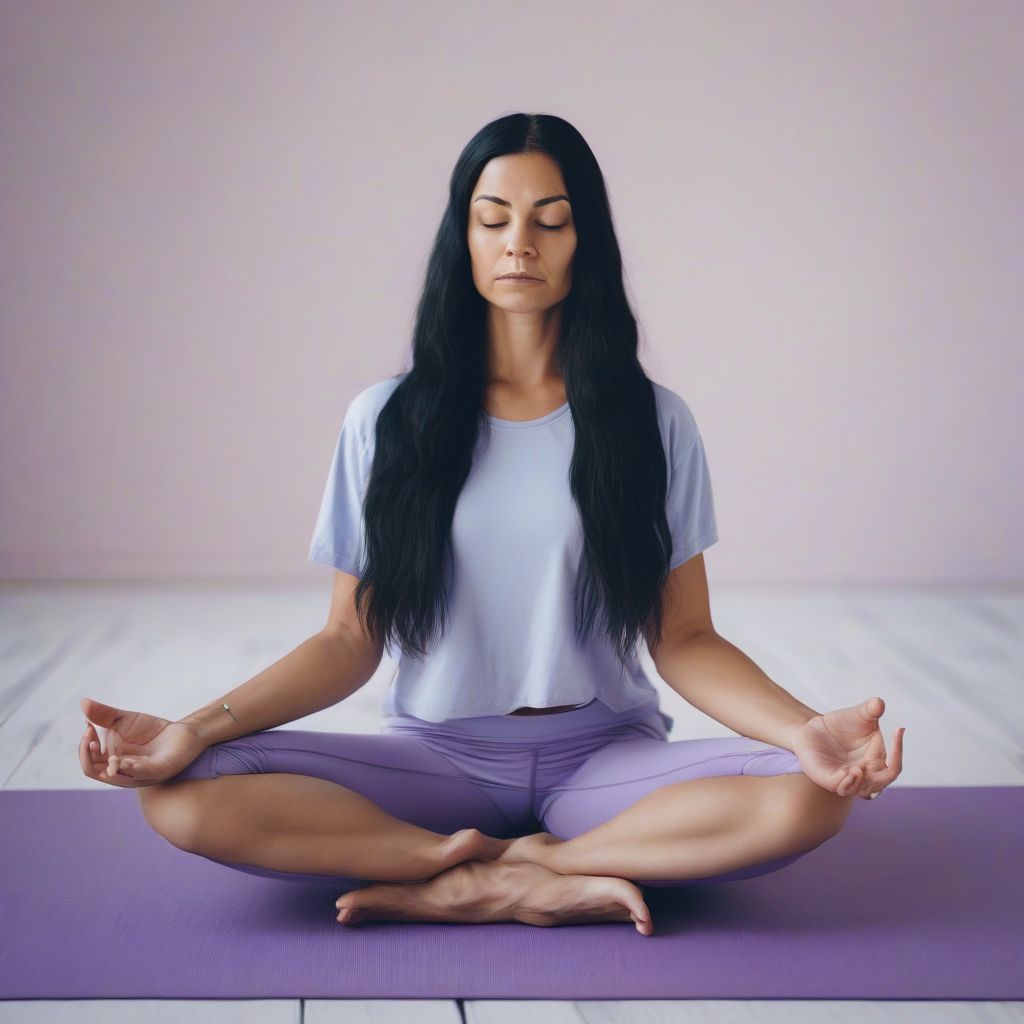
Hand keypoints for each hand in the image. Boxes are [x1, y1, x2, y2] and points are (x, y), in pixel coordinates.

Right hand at [79, 696, 206, 787]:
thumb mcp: (125, 721)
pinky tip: (125, 761)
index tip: (87, 725)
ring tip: (96, 745)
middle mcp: (122, 773)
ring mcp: (140, 774)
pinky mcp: (159, 771)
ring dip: (105, 763)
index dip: (84, 745)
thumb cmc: (152, 731)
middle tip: (88, 734)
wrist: (183, 732)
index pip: (89, 760)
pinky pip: (143, 773)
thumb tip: (83, 702)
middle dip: (87, 753)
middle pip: (94, 771)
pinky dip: (132, 768)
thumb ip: (105, 715)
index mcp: (112, 762)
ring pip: (115, 777)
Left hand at [790, 696, 903, 798]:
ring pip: (864, 791)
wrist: (813, 729)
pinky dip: (848, 783)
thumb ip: (869, 710)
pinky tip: (850, 771)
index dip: (899, 750)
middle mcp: (865, 773)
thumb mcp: (856, 715)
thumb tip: (879, 702)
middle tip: (880, 750)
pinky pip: (842, 788)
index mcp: (876, 761)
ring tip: (860, 768)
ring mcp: (848, 779)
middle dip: (887, 772)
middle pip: (884, 781)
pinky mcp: (831, 780)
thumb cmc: (840, 724)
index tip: (899, 728)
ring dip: (866, 781)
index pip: (895, 766)